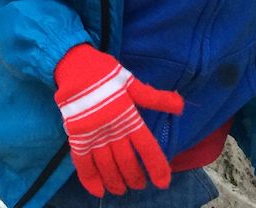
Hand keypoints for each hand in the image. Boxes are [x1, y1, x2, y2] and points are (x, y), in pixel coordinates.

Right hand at [54, 45, 183, 197]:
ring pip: (107, 166)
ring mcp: (93, 133)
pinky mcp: (77, 134)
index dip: (157, 167)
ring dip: (115, 181)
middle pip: (127, 162)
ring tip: (121, 189)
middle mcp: (113, 129)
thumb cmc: (105, 73)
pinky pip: (82, 161)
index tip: (162, 183)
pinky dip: (89, 178)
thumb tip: (181, 105)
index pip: (148, 148)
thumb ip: (154, 98)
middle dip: (135, 177)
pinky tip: (97, 190)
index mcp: (129, 116)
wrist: (74, 64)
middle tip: (139, 185)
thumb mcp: (132, 82)